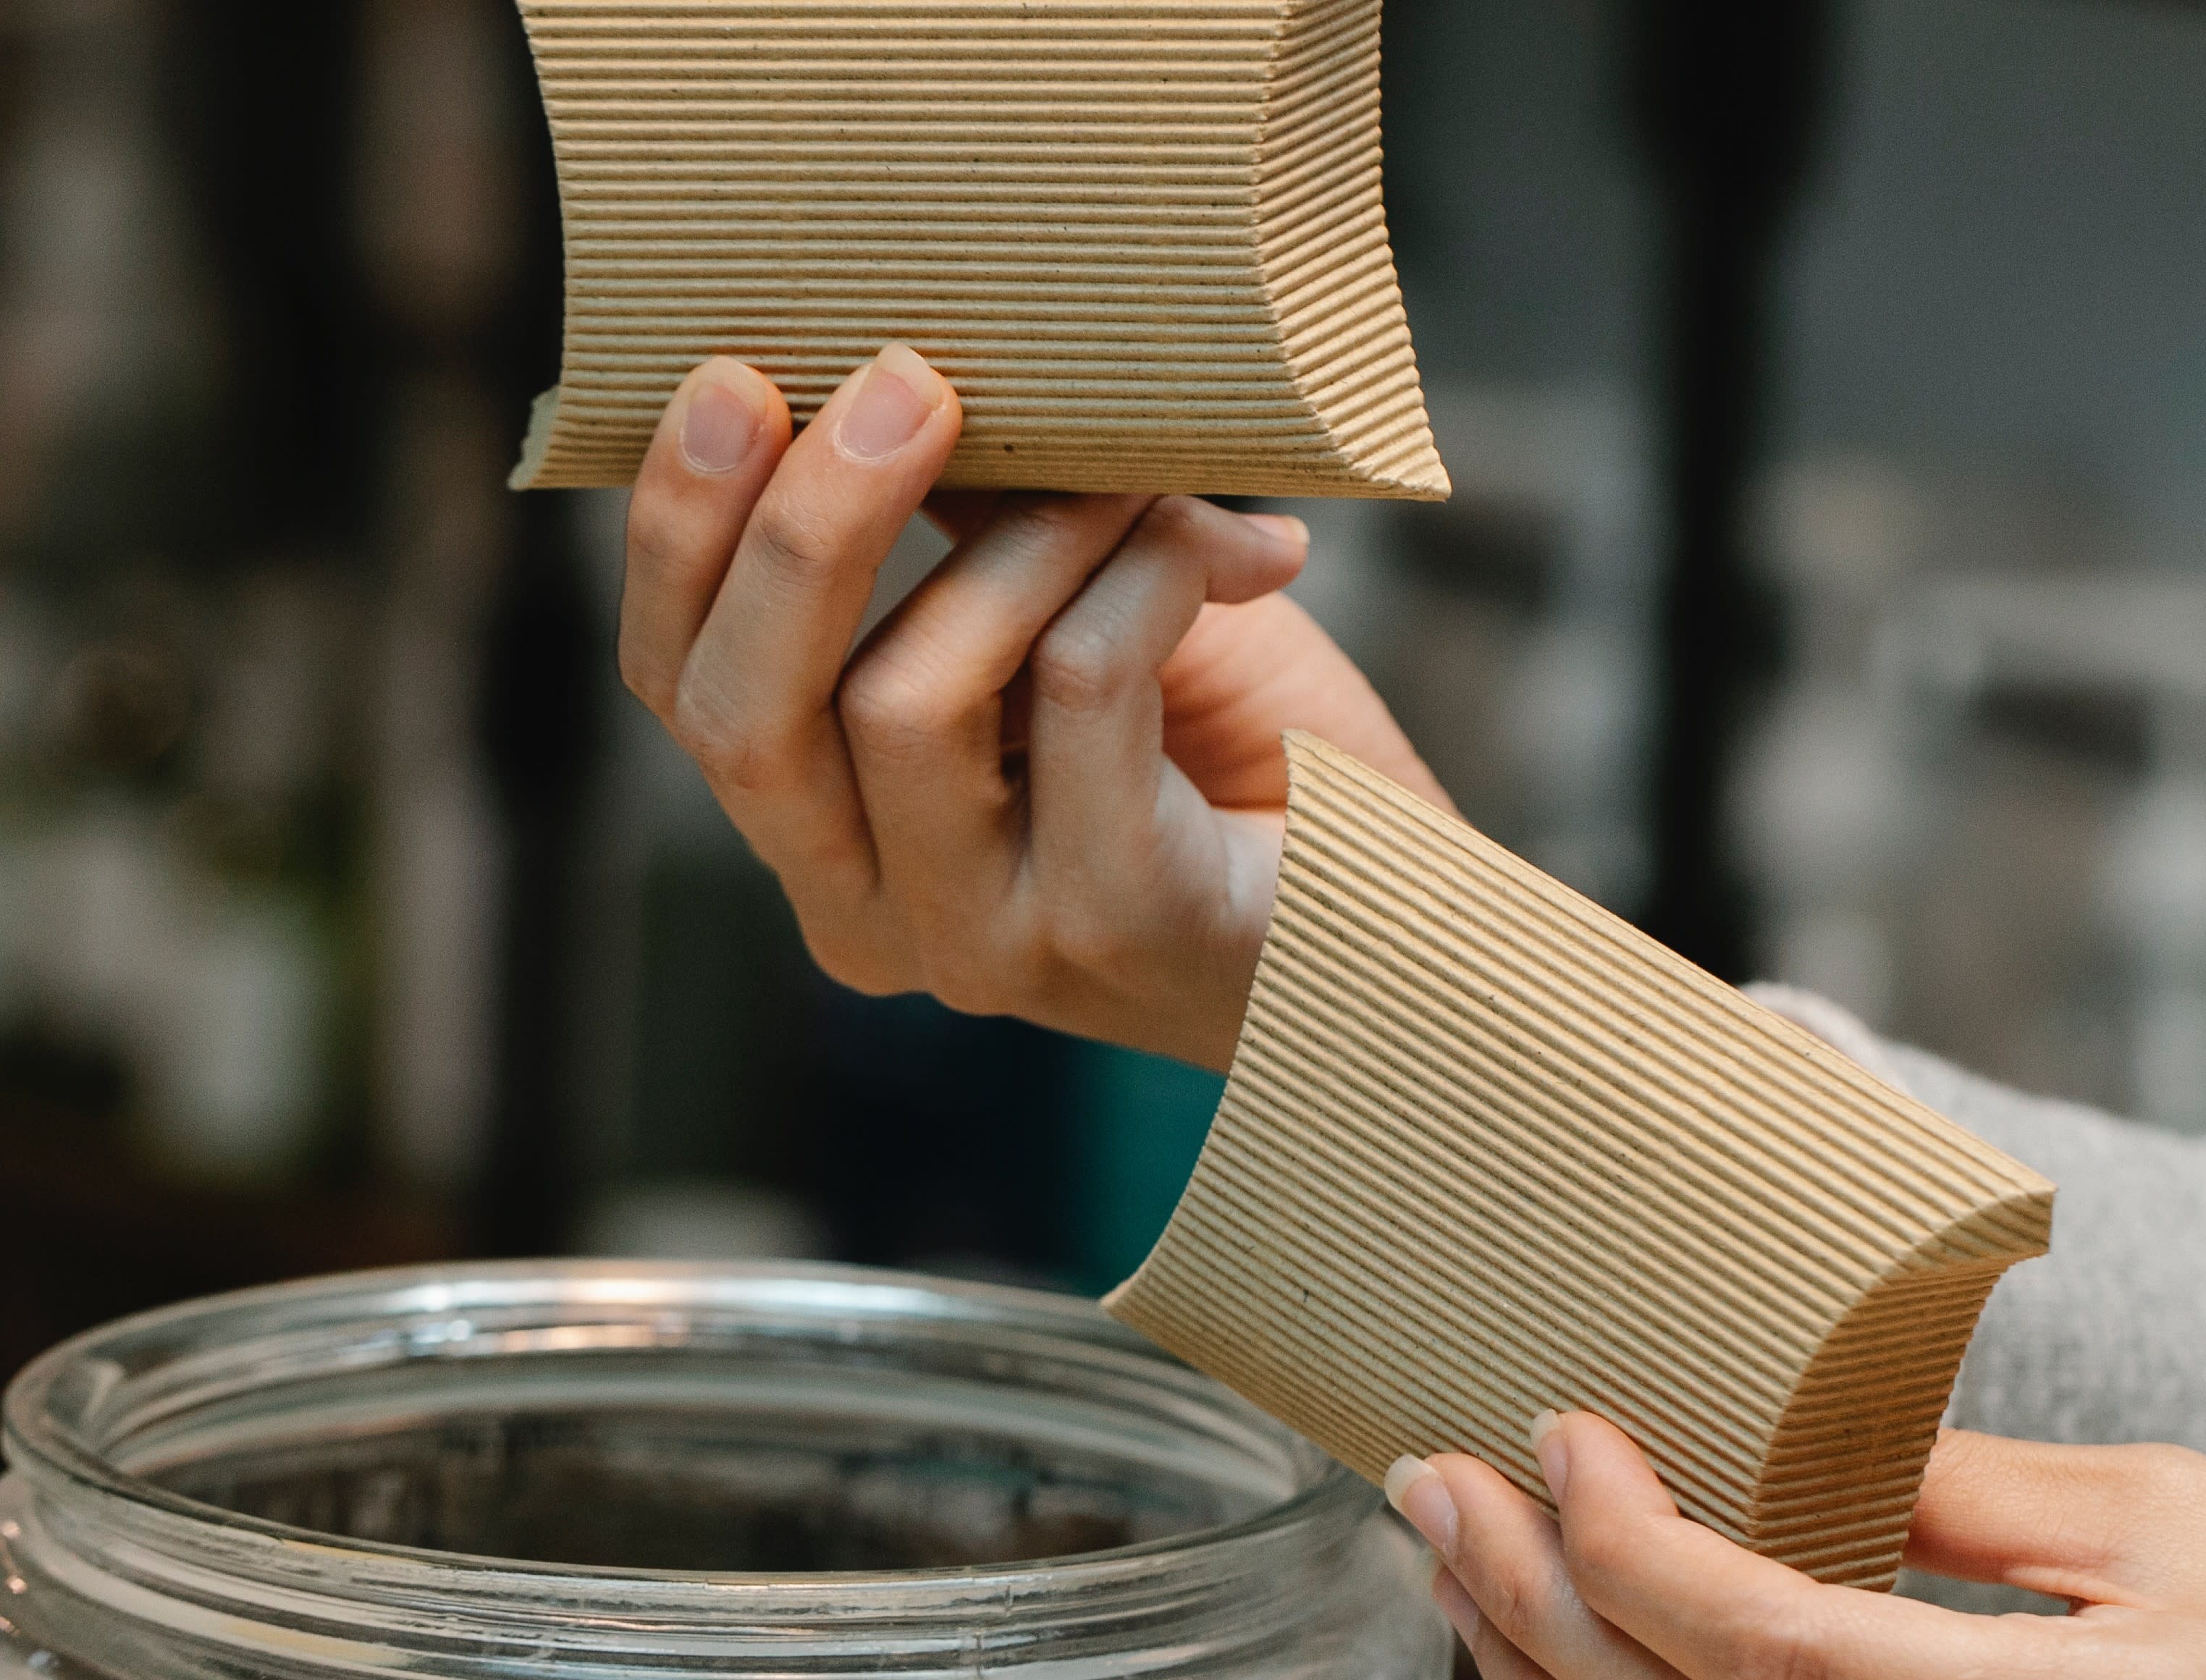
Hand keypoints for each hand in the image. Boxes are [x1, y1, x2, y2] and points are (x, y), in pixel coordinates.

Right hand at [619, 347, 1446, 1069]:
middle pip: (743, 719)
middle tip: (899, 381)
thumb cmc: (1240, 758)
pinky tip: (1249, 557)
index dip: (678, 540)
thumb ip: (974, 535)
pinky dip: (1150, 573)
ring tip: (1133, 483)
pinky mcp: (1107, 926)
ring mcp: (980, 943)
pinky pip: (1078, 685)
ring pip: (901, 699)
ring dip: (1024, 541)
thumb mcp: (1072, 615)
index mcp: (829, 840)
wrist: (1402, 903)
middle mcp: (874, 915)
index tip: (731, 379)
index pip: (680, 696)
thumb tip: (918, 375)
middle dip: (798, 530)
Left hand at [1386, 1411, 2205, 1678]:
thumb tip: (1802, 1430)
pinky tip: (1555, 1642)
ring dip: (1536, 1659)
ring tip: (1458, 1549)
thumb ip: (1966, 1492)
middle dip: (1524, 1593)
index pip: (1750, 1640)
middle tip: (1433, 1478)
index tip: (1560, 1429)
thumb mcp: (2161, 1523)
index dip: (1623, 1538)